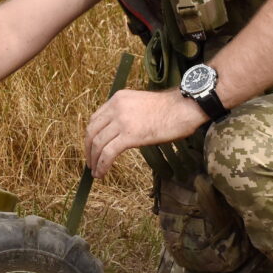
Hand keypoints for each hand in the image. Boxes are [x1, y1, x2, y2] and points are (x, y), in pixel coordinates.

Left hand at [84, 88, 206, 178]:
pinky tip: (102, 173)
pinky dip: (102, 165)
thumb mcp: (141, 104)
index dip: (91, 136)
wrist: (184, 107)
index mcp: (118, 99)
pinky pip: (108, 153)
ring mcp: (121, 121)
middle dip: (89, 149)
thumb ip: (128, 114)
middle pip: (92, 131)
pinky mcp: (129, 135)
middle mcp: (116, 108)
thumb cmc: (170, 109)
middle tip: (90, 162)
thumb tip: (122, 132)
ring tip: (96, 171)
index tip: (92, 148)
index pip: (95, 119)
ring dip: (94, 160)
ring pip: (97, 143)